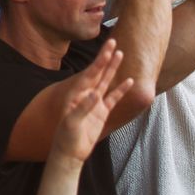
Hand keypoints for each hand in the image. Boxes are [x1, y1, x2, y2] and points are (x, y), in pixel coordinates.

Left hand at [51, 41, 132, 163]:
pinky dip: (121, 89)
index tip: (107, 49)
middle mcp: (86, 94)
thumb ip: (83, 108)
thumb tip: (95, 95)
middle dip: (106, 57)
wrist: (70, 153)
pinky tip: (129, 80)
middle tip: (113, 41)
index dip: (99, 61)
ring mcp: (95, 103)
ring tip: (121, 54)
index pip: (90, 73)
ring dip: (113, 68)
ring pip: (106, 81)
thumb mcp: (72, 122)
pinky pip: (113, 98)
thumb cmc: (66, 137)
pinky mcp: (101, 113)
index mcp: (77, 94)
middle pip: (98, 72)